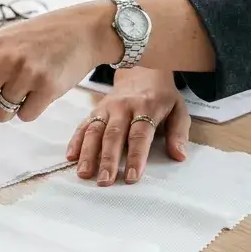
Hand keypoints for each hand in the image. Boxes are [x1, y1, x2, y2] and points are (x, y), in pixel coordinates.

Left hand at [0, 0, 120, 121]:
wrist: (82, 29)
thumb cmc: (38, 38)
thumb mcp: (4, 47)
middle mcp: (2, 58)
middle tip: (1, 93)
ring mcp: (25, 72)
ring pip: (0, 114)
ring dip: (9, 109)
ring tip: (25, 87)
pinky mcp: (47, 87)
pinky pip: (25, 116)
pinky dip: (30, 110)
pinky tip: (41, 90)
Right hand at [68, 68, 189, 185]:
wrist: (142, 70)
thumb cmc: (161, 96)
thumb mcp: (178, 109)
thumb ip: (179, 133)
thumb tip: (179, 155)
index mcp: (147, 106)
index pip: (140, 134)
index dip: (135, 156)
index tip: (131, 177)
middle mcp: (124, 106)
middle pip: (114, 135)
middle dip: (108, 159)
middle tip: (105, 181)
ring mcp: (106, 108)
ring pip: (95, 131)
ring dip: (88, 153)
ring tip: (84, 174)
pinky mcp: (95, 110)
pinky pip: (83, 125)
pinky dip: (76, 141)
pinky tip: (71, 157)